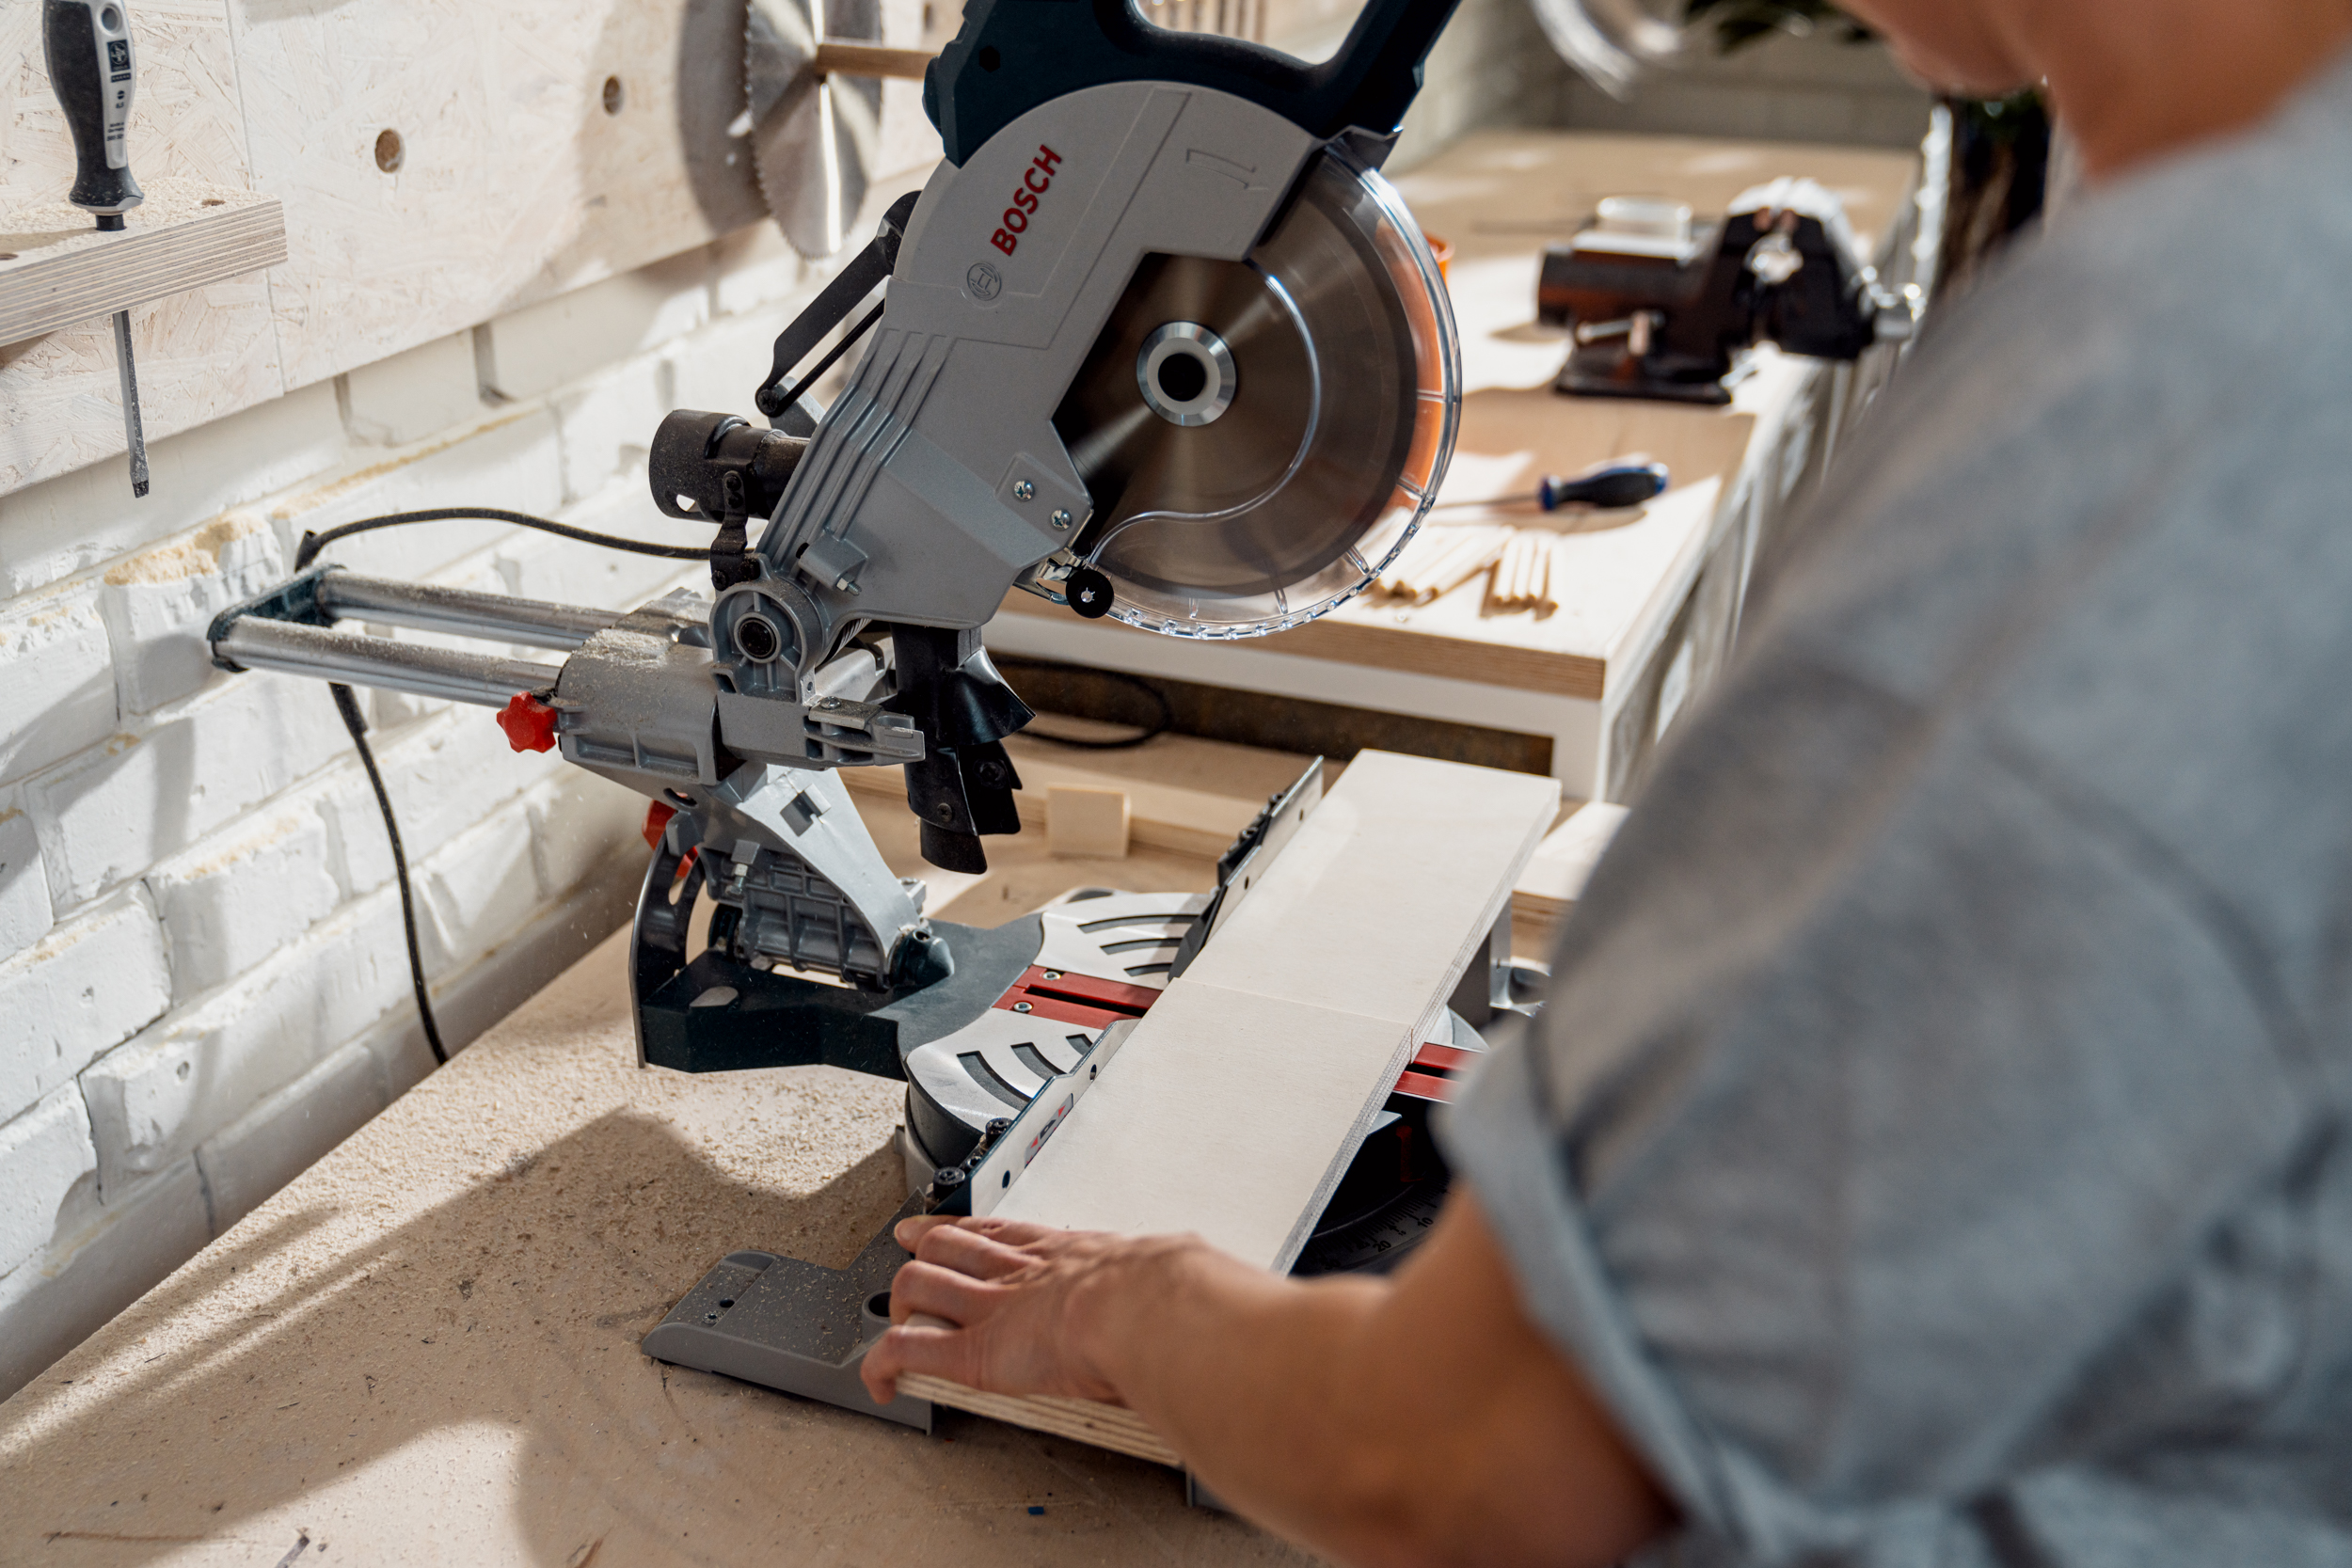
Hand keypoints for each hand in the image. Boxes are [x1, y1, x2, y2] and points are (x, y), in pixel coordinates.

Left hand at [859, 1213, 1204, 1404]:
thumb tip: (1215, 1295)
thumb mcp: (1170, 1274)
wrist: (1149, 1309)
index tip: (950, 1228)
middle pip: (952, 1247)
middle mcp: (1020, 1274)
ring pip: (921, 1287)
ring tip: (899, 1319)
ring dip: (904, 1302)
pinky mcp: (973, 1352)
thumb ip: (1175, 1283)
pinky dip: (885, 1365)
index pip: (1005, 1232)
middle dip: (924, 1250)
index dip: (970, 1229)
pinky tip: (882, 1382)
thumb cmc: (1169, 1295)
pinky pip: (909, 1351)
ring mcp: (991, 1309)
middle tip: (906, 1254)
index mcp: (1067, 1254)